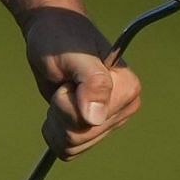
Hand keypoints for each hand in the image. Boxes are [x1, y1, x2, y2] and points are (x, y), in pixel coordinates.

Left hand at [21, 6, 142, 159]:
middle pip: (78, 138)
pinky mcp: (95, 127)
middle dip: (59, 112)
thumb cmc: (60, 38)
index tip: (69, 77)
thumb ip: (91, 81)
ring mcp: (110, 120)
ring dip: (56, 121)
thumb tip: (94, 118)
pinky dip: (56, 130)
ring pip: (72, 146)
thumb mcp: (72, 54)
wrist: (53, 31)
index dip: (66, 101)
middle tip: (62, 83)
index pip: (86, 123)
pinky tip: (59, 106)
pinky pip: (70, 148)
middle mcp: (124, 108)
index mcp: (127, 89)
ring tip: (62, 91)